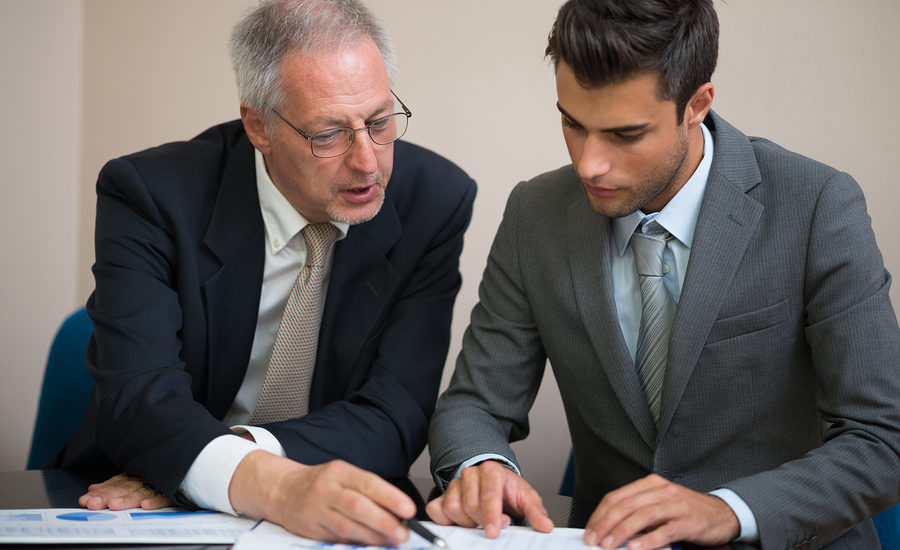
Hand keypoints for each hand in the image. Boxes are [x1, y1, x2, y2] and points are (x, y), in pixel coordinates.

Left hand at [78, 473, 171, 510]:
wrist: (190, 467)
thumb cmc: (160, 478)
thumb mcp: (136, 481)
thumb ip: (116, 485)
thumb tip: (92, 489)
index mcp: (136, 477)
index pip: (116, 484)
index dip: (101, 491)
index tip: (85, 499)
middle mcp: (146, 479)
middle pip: (125, 488)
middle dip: (108, 495)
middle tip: (93, 503)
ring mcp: (160, 484)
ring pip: (142, 491)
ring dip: (128, 499)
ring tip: (114, 505)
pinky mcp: (175, 491)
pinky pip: (166, 496)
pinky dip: (156, 501)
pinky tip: (146, 506)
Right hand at [229, 450, 415, 545]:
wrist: (282, 490)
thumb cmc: (320, 482)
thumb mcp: (343, 475)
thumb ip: (367, 490)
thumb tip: (396, 509)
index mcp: (339, 472)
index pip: (368, 483)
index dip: (390, 497)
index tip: (408, 509)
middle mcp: (326, 490)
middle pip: (357, 506)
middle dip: (383, 522)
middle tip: (402, 533)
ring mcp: (316, 510)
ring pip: (346, 527)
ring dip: (372, 537)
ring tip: (391, 541)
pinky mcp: (310, 529)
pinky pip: (336, 539)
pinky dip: (354, 544)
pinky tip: (369, 545)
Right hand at [425, 460, 553, 537]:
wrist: (494, 482)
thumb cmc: (508, 490)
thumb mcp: (526, 498)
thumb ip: (536, 512)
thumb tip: (545, 526)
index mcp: (492, 471)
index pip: (488, 495)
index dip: (490, 516)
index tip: (493, 532)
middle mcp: (471, 474)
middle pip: (470, 505)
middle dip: (481, 520)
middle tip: (493, 524)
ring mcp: (455, 484)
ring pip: (453, 509)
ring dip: (467, 522)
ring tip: (479, 520)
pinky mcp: (442, 495)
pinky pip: (436, 510)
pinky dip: (446, 521)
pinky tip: (461, 522)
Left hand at [583, 474, 739, 548]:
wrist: (723, 513)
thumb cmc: (687, 511)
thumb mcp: (660, 505)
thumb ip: (637, 512)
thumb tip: (610, 528)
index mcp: (651, 484)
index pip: (617, 496)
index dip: (600, 514)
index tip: (590, 530)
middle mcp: (662, 491)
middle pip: (627, 505)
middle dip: (606, 523)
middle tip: (594, 539)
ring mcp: (677, 505)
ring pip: (643, 516)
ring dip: (622, 531)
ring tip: (609, 544)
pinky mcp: (690, 521)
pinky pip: (665, 530)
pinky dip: (648, 540)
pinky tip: (636, 548)